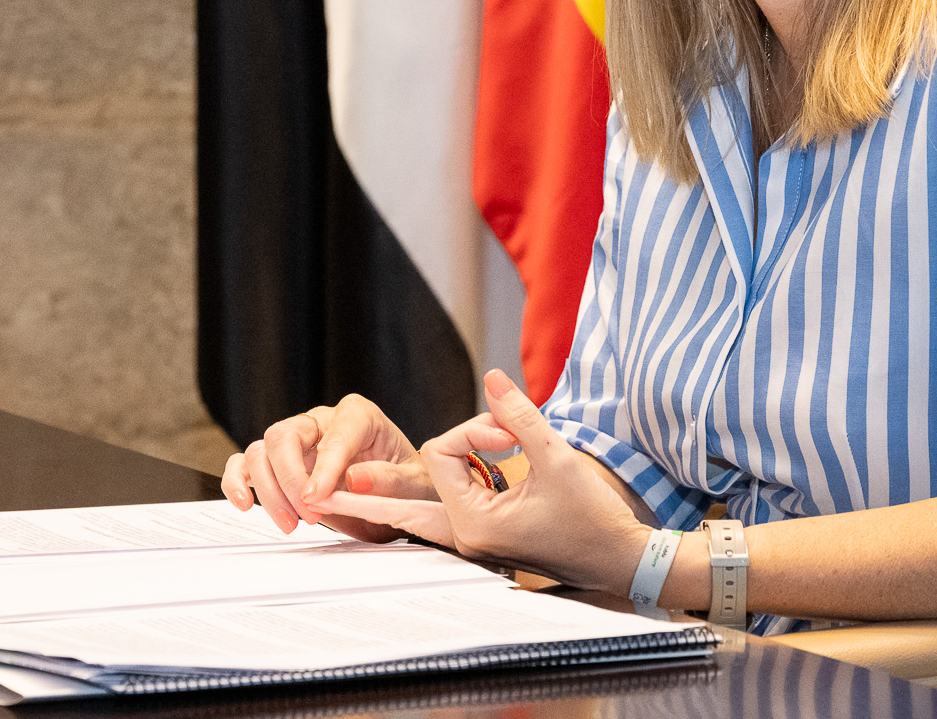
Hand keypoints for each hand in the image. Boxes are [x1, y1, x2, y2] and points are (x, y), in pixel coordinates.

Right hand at [220, 394, 435, 542]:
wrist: (401, 497)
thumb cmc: (409, 484)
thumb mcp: (415, 483)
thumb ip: (389, 479)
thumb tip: (354, 479)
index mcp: (358, 416)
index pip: (333, 434)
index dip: (323, 467)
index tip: (318, 498)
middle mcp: (322, 422)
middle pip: (285, 435)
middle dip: (291, 479)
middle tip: (310, 516)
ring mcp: (297, 442)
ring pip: (262, 451)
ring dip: (268, 490)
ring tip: (290, 523)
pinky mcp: (279, 464)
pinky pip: (246, 464)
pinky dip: (238, 481)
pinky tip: (243, 503)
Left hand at [325, 370, 650, 590]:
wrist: (621, 560)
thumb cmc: (593, 517)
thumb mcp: (557, 455)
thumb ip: (519, 414)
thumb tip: (492, 376)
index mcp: (476, 523)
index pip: (441, 455)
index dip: (473, 431)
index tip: (508, 432)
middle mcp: (468, 538)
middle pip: (402, 510)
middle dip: (364, 501)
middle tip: (315, 501)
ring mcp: (476, 544)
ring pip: (422, 515)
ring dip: (405, 497)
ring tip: (348, 497)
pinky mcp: (487, 542)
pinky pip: (443, 520)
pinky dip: (428, 508)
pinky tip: (397, 508)